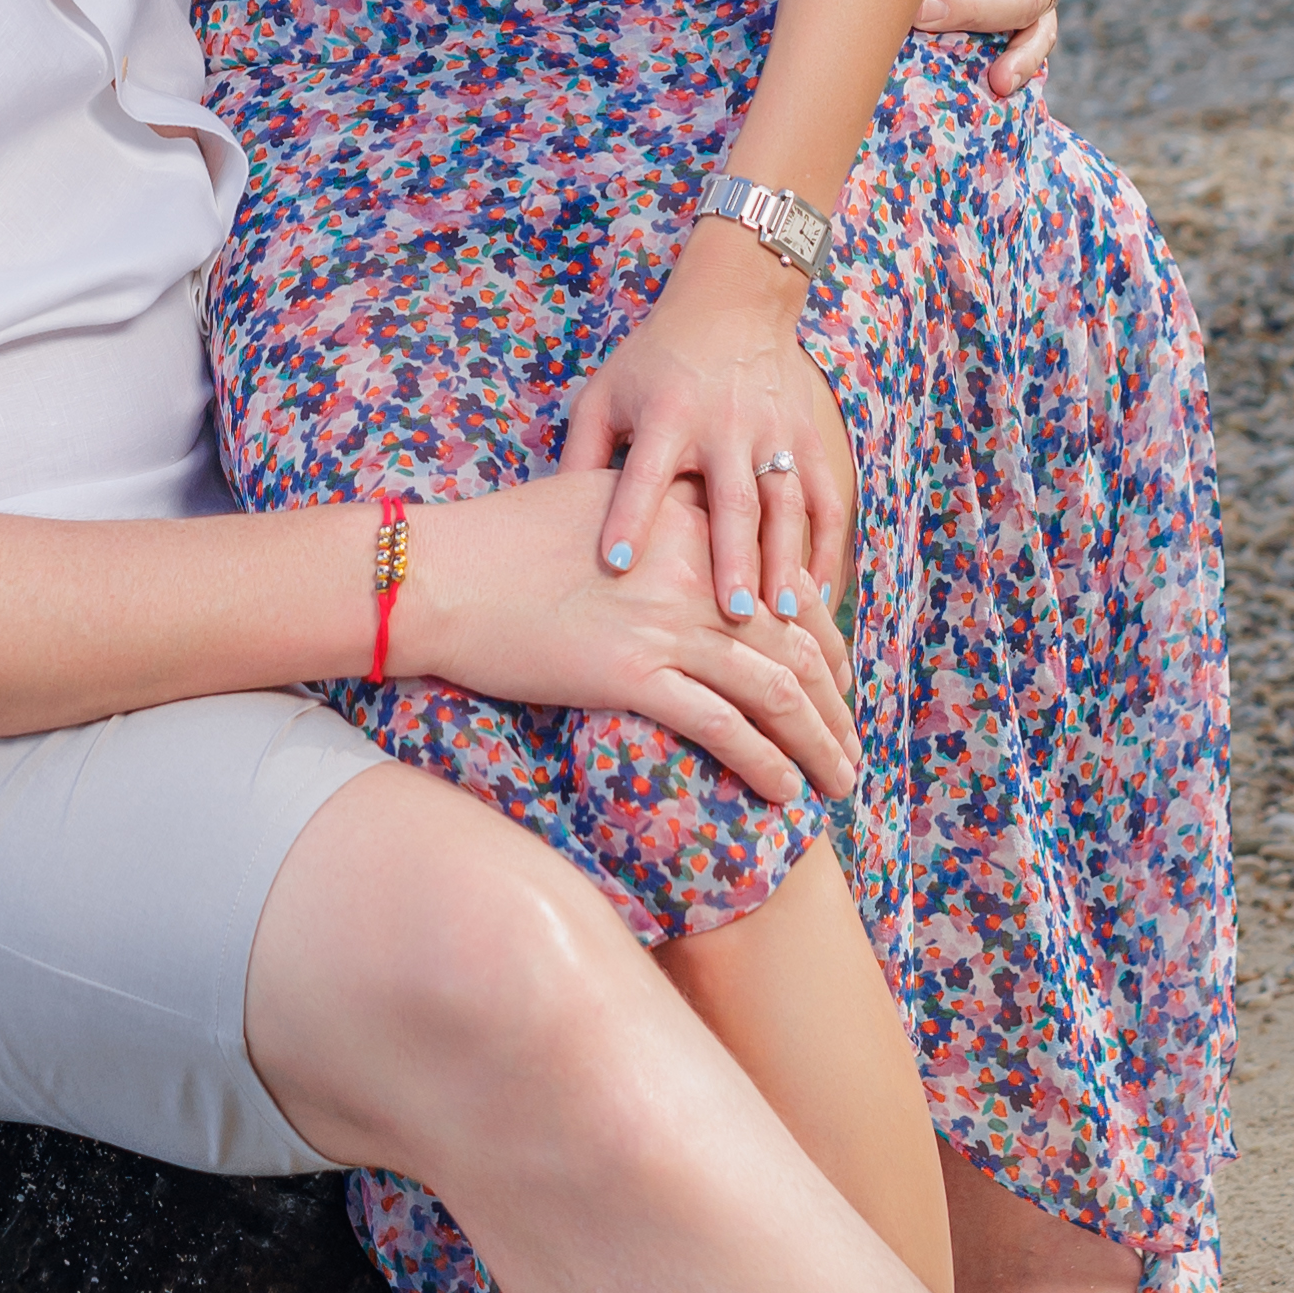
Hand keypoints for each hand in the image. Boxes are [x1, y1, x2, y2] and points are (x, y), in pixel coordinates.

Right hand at [398, 466, 858, 813]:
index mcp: (689, 521)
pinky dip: (764, 761)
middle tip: (852, 741)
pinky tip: (785, 791)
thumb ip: (656, 516)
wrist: (441, 574)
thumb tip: (688, 536)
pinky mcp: (631, 673)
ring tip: (840, 779)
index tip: (838, 675)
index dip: (824, 637)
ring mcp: (665, 623)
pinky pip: (721, 725)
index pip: (784, 583)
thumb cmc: (502, 540)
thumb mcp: (596, 502)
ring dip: (819, 742)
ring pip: (775, 689)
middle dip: (836, 700)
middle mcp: (692, 569)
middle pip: (796, 641)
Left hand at [559, 248, 856, 626]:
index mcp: (667, 414)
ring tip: (782, 617)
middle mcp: (725, 425)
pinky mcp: (810, 438)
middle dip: (731, 560)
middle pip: (730, 500)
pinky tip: (817, 594)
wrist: (735, 302)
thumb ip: (583, 455)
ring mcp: (774, 433)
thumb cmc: (657, 358)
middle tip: (729, 615)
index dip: (629, 517)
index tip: (616, 566)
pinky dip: (826, 549)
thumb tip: (556, 523)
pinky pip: (825, 500)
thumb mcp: (606, 392)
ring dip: (785, 561)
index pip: (645, 473)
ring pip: (786, 506)